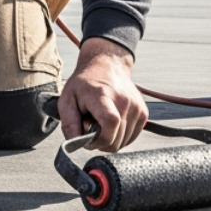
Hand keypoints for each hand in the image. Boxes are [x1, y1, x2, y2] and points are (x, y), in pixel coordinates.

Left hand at [58, 37, 147, 151]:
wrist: (107, 66)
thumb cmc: (85, 84)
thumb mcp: (66, 100)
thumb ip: (69, 123)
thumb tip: (76, 144)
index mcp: (103, 96)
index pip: (110, 124)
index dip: (99, 139)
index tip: (88, 136)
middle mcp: (124, 101)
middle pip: (116, 141)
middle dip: (100, 142)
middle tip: (91, 129)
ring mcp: (136, 107)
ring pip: (123, 143)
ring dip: (110, 139)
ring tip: (101, 122)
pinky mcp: (143, 112)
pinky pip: (131, 138)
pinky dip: (120, 137)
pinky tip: (111, 123)